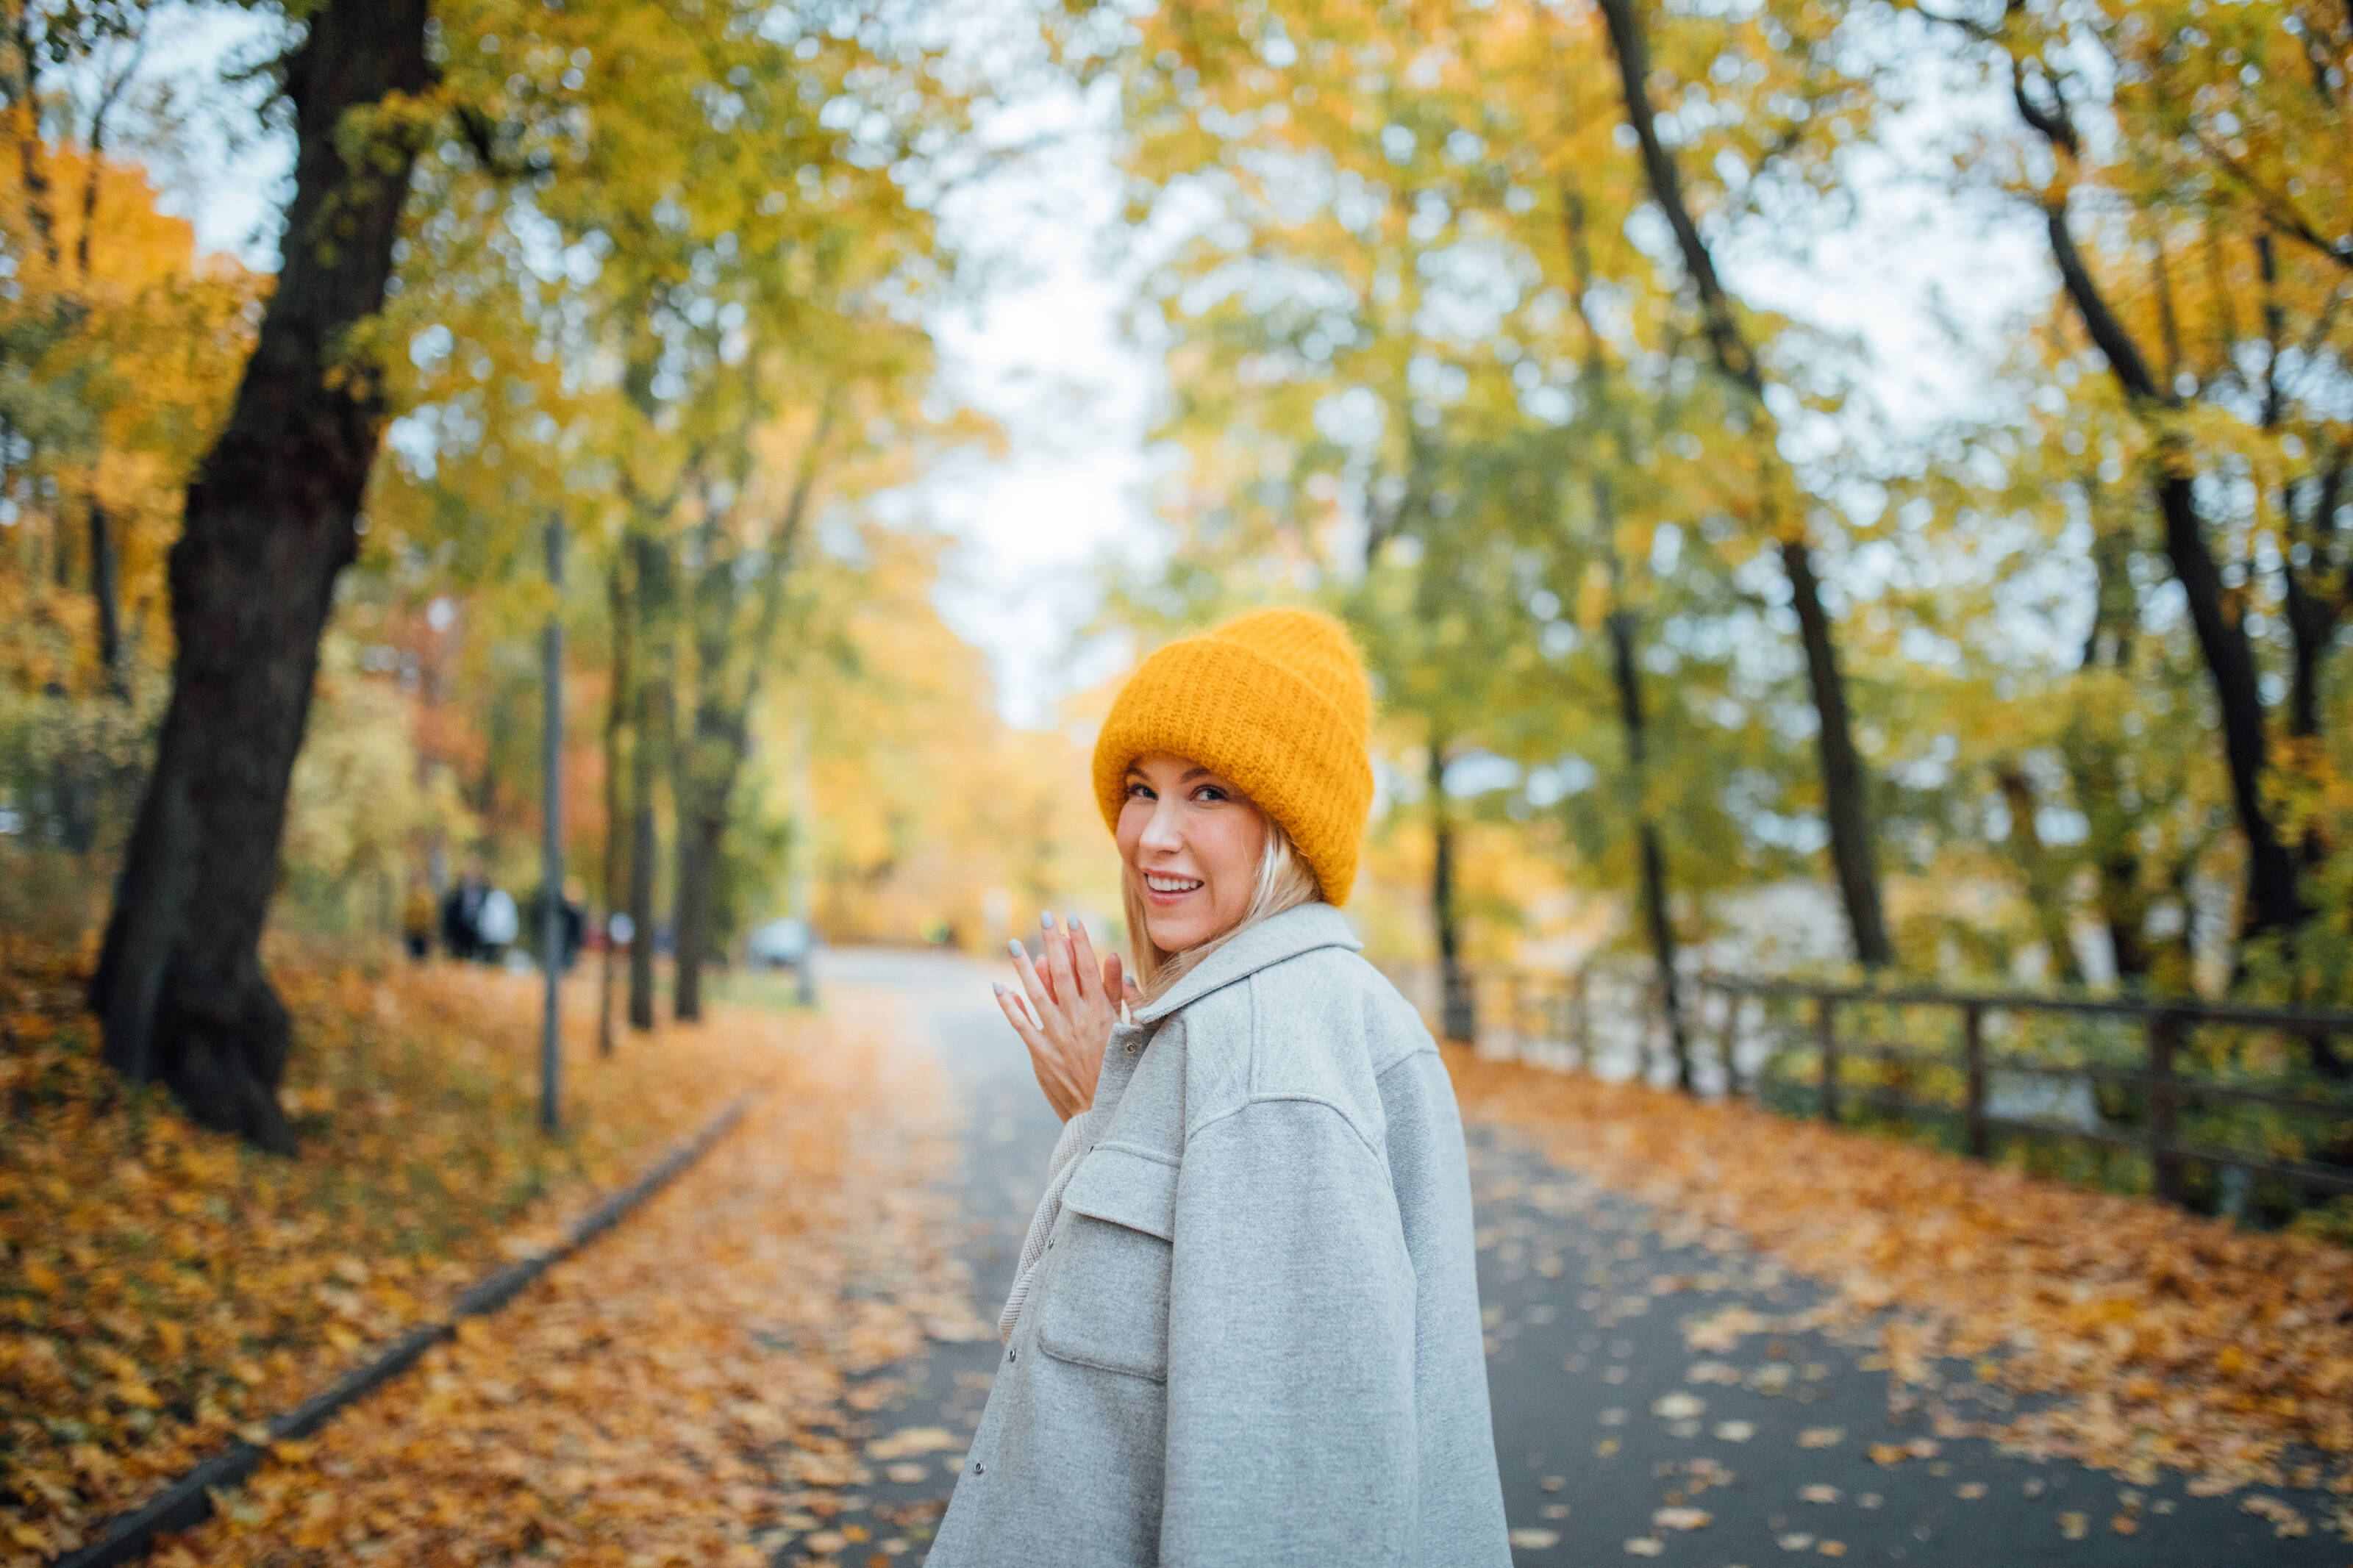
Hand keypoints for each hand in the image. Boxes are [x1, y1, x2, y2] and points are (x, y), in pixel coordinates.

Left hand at [994, 913, 1129, 1122]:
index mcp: (1101, 1014)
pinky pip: (1021, 1025)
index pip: (1088, 969)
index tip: (1072, 919)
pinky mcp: (1041, 1054)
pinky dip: (1009, 1006)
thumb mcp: (1130, 1030)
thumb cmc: (1121, 1071)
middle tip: (1044, 916)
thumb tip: (1115, 959)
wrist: (1104, 1112)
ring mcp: (1056, 1037)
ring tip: (1014, 943)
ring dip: (1023, 968)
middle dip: (1053, 943)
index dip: (1080, 942)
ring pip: (1037, 995)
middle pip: (1061, 974)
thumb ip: (1121, 995)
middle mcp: (1077, 1021)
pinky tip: (998, 987)